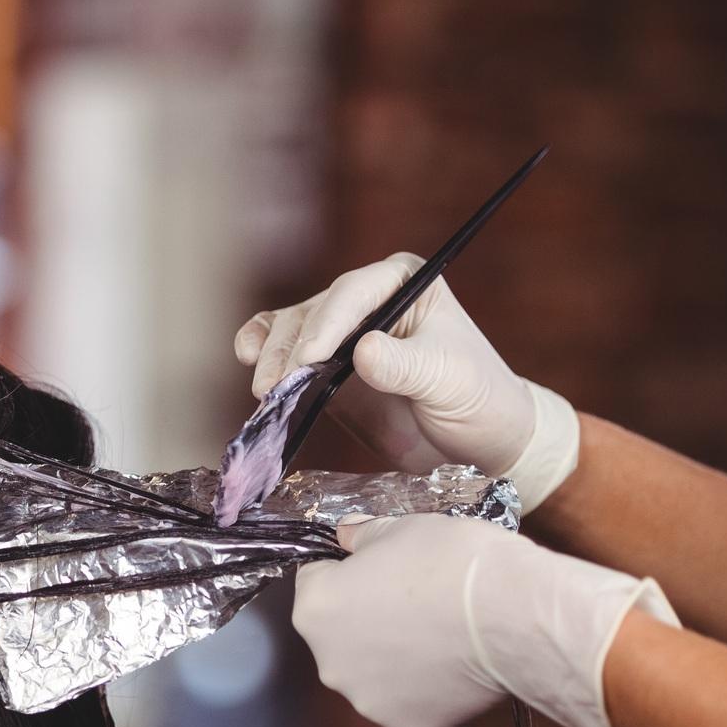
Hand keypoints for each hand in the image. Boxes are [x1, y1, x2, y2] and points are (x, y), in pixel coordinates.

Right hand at [233, 254, 579, 510]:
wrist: (477, 443)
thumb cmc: (477, 399)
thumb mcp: (448, 379)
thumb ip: (404, 365)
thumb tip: (362, 351)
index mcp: (404, 282)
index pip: (354, 294)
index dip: (327, 324)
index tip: (309, 358)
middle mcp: (368, 299)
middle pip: (314, 312)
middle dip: (290, 348)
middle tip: (275, 386)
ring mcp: (342, 334)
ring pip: (290, 331)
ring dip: (272, 358)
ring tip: (265, 392)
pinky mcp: (324, 368)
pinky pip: (284, 351)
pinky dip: (262, 353)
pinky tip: (248, 359)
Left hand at [291, 513, 677, 726]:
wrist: (511, 614)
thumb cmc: (450, 561)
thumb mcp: (399, 528)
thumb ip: (361, 537)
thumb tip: (344, 538)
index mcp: (314, 610)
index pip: (315, 581)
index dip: (347, 570)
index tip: (381, 567)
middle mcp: (329, 664)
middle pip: (341, 635)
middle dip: (368, 620)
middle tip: (416, 603)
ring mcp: (368, 702)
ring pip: (373, 674)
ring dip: (395, 659)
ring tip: (441, 637)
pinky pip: (411, 703)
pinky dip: (428, 690)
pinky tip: (456, 668)